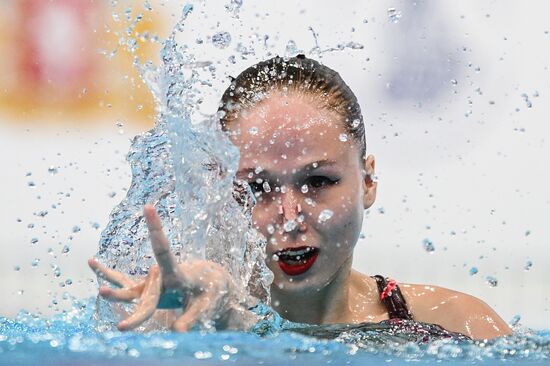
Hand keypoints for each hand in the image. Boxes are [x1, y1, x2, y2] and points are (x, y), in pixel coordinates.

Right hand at [89, 205, 236, 331]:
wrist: (210, 281)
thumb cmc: (211, 292)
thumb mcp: (206, 305)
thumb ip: (191, 318)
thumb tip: (177, 333)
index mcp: (176, 275)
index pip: (163, 252)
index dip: (156, 229)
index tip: (148, 207)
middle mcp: (160, 276)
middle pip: (139, 288)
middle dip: (122, 297)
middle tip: (107, 300)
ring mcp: (150, 282)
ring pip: (125, 284)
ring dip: (110, 283)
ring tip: (90, 261)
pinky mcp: (146, 287)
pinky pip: (123, 281)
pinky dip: (107, 274)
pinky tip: (92, 262)